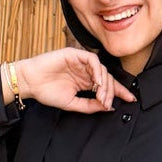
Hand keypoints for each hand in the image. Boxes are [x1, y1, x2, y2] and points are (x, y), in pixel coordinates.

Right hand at [11, 49, 136, 113]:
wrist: (30, 83)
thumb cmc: (46, 92)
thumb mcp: (72, 104)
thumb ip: (90, 106)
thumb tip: (108, 107)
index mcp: (85, 82)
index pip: (107, 85)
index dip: (119, 91)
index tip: (131, 99)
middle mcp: (85, 71)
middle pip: (107, 78)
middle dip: (112, 91)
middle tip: (107, 103)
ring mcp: (80, 62)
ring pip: (102, 69)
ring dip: (105, 84)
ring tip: (101, 96)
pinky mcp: (74, 54)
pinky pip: (92, 60)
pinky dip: (97, 71)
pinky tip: (96, 83)